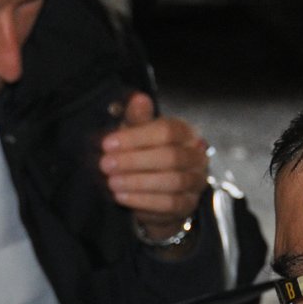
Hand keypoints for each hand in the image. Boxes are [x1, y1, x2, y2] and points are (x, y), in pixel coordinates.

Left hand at [100, 92, 208, 241]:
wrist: (154, 189)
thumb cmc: (144, 153)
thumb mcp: (138, 133)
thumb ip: (138, 118)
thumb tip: (138, 99)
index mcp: (186, 132)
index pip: (167, 131)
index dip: (136, 137)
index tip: (107, 144)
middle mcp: (197, 156)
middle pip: (170, 157)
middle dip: (133, 161)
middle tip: (105, 165)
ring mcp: (196, 182)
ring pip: (172, 181)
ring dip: (137, 182)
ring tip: (111, 182)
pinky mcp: (188, 205)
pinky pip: (169, 204)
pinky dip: (143, 200)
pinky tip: (121, 196)